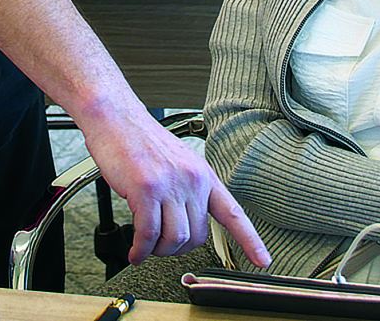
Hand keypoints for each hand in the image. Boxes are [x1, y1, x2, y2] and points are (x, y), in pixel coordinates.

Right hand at [82, 110, 270, 267]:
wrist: (117, 119)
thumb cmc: (142, 142)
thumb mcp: (178, 164)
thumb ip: (188, 191)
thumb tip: (187, 226)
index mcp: (203, 175)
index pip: (233, 213)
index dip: (250, 240)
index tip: (262, 260)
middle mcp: (192, 180)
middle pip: (196, 236)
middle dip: (177, 249)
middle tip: (161, 246)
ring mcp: (169, 184)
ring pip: (174, 239)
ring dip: (159, 251)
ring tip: (146, 247)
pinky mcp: (146, 189)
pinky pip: (148, 235)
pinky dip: (141, 250)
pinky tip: (135, 252)